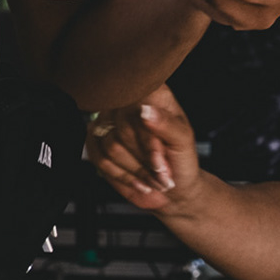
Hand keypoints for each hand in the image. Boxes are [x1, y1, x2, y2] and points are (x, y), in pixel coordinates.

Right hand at [86, 84, 201, 210]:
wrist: (173, 184)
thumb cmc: (180, 159)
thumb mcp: (183, 141)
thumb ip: (167, 125)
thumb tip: (145, 111)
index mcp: (153, 95)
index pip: (140, 108)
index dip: (148, 141)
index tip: (160, 163)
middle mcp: (127, 103)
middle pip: (124, 131)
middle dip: (144, 160)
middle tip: (162, 174)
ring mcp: (109, 121)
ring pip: (112, 147)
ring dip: (135, 171)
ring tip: (153, 178)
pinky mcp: (96, 141)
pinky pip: (100, 159)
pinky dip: (121, 176)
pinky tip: (137, 180)